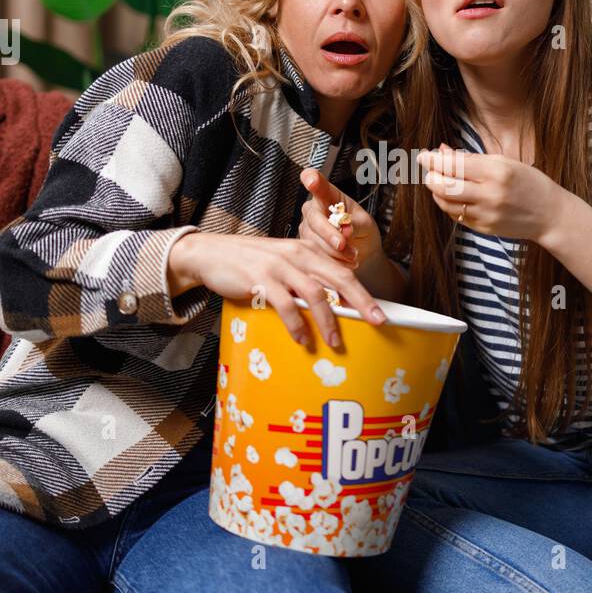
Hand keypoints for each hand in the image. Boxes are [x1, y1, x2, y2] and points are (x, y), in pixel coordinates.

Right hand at [167, 232, 385, 349]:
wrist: (211, 253)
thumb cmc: (251, 263)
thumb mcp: (283, 262)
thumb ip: (305, 277)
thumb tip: (331, 305)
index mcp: (307, 249)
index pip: (343, 269)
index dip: (363, 291)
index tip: (380, 312)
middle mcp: (298, 254)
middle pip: (339, 278)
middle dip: (361, 301)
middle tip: (377, 322)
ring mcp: (280, 267)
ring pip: (315, 294)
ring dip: (329, 321)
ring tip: (336, 343)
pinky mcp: (261, 280)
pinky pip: (286, 306)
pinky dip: (297, 325)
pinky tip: (302, 340)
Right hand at [298, 168, 383, 271]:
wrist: (362, 253)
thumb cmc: (362, 232)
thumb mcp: (365, 224)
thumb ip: (354, 224)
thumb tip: (345, 228)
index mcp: (329, 195)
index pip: (317, 183)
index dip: (312, 180)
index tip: (312, 180)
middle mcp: (314, 209)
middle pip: (315, 218)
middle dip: (329, 234)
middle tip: (343, 244)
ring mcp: (307, 227)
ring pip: (313, 239)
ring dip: (335, 251)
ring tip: (352, 255)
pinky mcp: (305, 246)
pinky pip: (314, 254)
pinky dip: (332, 260)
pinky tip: (344, 260)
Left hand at [416, 144, 567, 242]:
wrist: (550, 214)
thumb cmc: (529, 182)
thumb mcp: (505, 162)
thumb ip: (471, 158)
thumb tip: (441, 150)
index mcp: (497, 172)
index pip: (454, 165)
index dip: (433, 160)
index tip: (423, 155)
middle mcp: (490, 194)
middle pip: (444, 186)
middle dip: (430, 176)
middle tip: (428, 169)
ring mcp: (486, 214)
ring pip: (446, 203)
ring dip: (436, 191)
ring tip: (438, 181)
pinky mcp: (484, 228)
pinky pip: (456, 215)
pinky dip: (448, 204)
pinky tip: (451, 195)